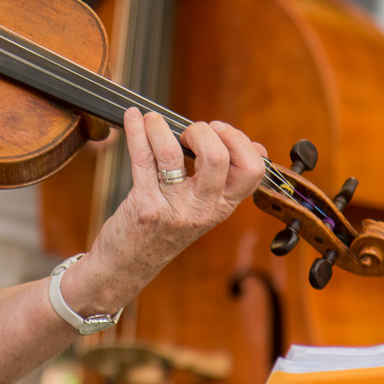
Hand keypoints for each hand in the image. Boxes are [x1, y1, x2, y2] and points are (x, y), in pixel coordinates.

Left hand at [59, 109, 265, 314]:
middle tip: (189, 133)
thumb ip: (225, 181)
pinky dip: (136, 131)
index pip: (252, 170)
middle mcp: (203, 209)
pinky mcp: (144, 206)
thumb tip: (254, 147)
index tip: (220, 131)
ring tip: (154, 122)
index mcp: (223, 207)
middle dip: (203, 131)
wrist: (129, 265)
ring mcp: (173, 209)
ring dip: (161, 127)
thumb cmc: (166, 230)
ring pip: (172, 153)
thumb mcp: (205, 209)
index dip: (239, 141)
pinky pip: (141, 158)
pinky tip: (132, 118)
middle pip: (217, 157)